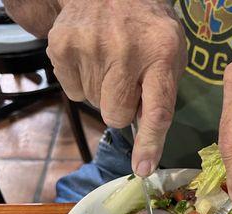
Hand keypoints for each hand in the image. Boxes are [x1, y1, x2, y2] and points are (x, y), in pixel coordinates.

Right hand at [47, 0, 186, 175]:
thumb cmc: (146, 27)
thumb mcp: (170, 51)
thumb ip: (162, 90)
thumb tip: (143, 137)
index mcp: (161, 54)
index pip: (157, 110)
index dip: (149, 143)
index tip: (142, 168)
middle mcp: (125, 51)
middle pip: (116, 115)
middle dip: (121, 109)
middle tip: (126, 83)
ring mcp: (89, 48)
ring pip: (94, 106)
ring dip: (103, 94)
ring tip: (110, 63)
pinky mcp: (61, 47)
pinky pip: (73, 93)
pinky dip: (83, 83)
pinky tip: (92, 59)